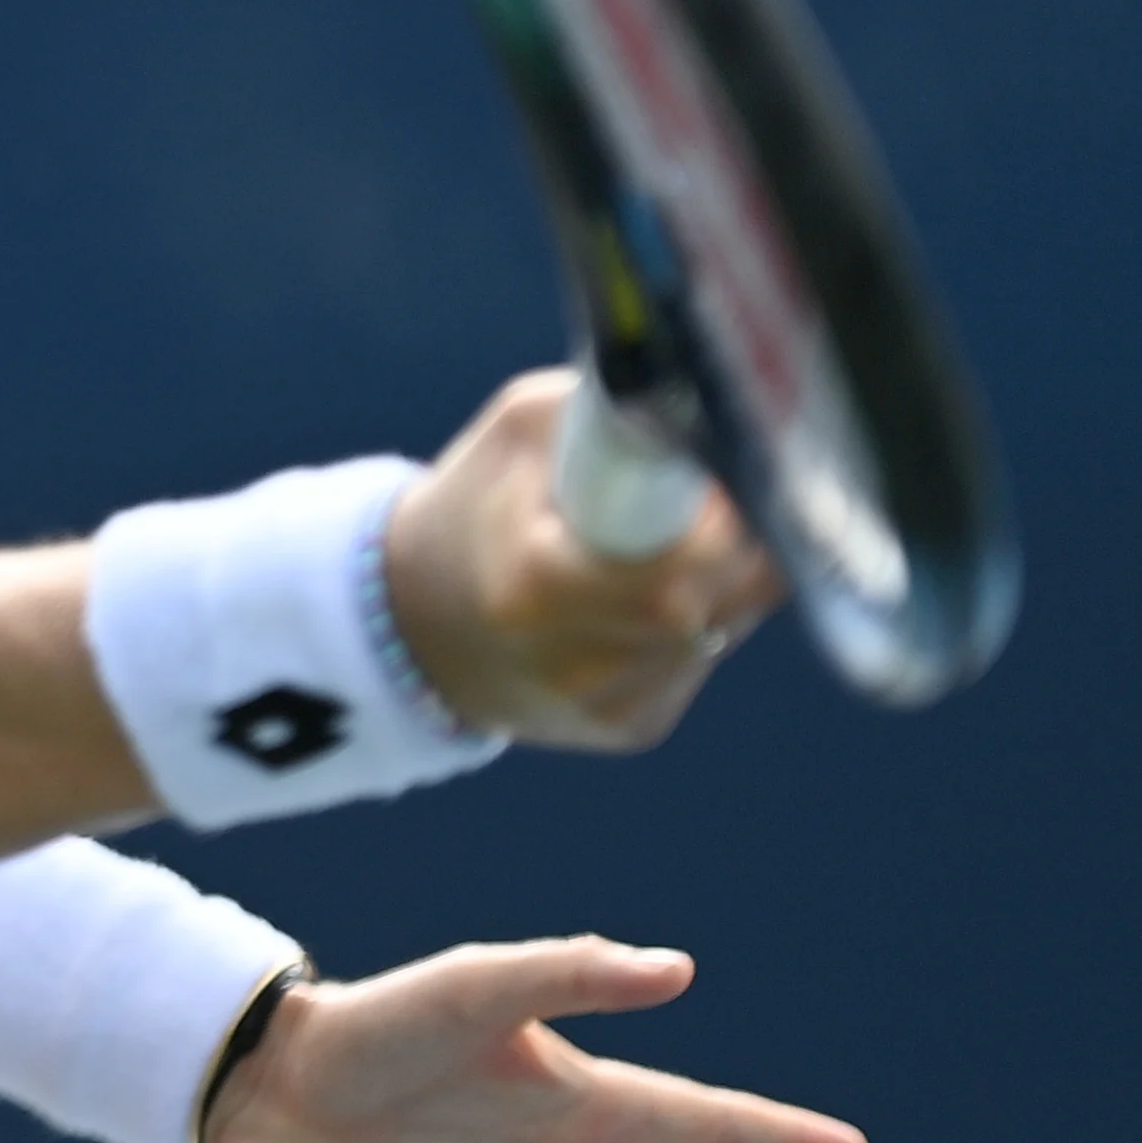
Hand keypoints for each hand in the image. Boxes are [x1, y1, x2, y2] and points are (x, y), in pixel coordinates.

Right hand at [385, 370, 786, 746]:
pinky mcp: (634, 728)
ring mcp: (610, 706)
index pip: (700, 553)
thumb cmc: (473, 506)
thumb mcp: (522, 426)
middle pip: (730, 587)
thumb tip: (723, 414)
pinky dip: (690, 618)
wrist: (411, 621)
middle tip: (680, 500)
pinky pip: (707, 655)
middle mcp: (579, 663)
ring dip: (713, 574)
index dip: (720, 508)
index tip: (702, 478)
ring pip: (731, 618)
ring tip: (645, 549)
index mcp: (538, 585)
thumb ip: (620, 415)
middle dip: (727, 534)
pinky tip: (630, 601)